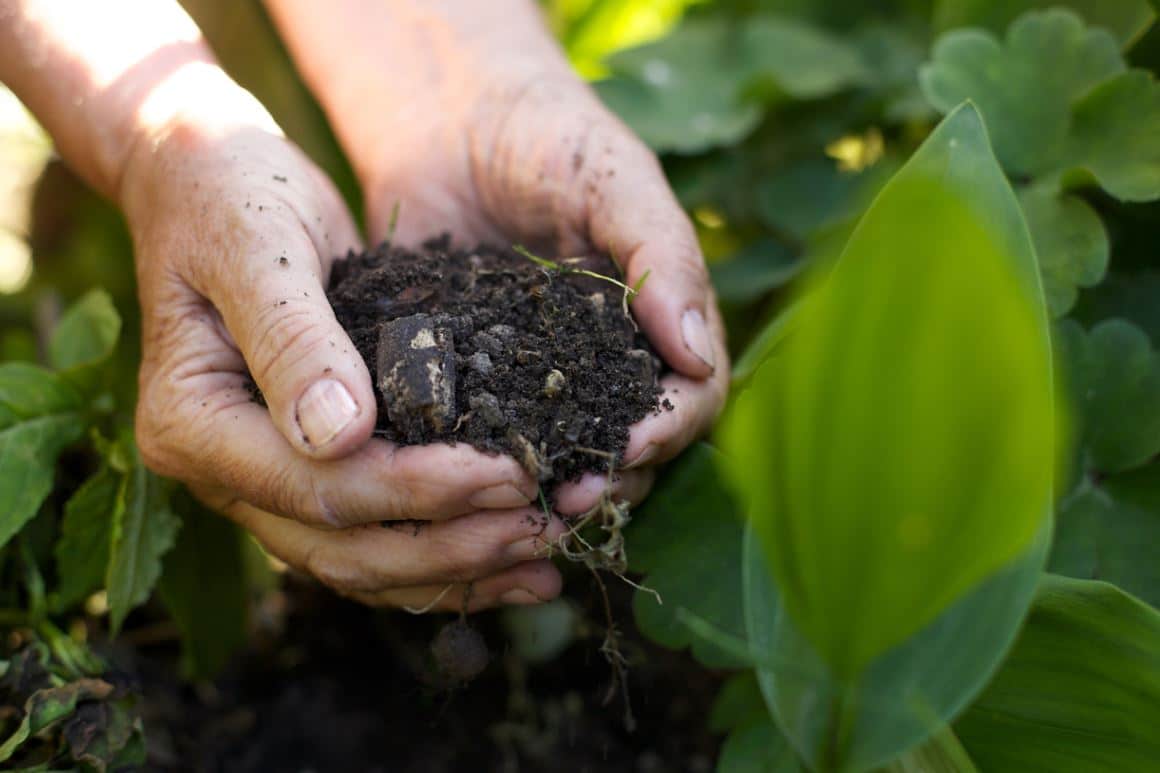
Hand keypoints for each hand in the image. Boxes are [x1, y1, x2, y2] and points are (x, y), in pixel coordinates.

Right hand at [120, 74, 573, 610]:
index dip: (417, 490)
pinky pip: (374, 534)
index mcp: (192, 423)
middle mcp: (220, 472)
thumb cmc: (231, 195)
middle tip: (545, 529)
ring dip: (457, 569)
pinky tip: (513, 557)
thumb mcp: (260, 247)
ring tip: (546, 560)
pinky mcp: (307, 469)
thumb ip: (293, 338)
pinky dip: (443, 553)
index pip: (315, 486)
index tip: (511, 474)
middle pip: (342, 546)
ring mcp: (261, 480)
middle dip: (451, 545)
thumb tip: (341, 435)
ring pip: (361, 561)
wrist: (210, 180)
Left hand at [314, 18, 730, 511]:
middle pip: (633, 445)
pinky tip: (460, 480)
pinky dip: (482, 463)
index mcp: (658, 323)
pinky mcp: (474, 381)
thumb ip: (663, 258)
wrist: (449, 119)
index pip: (691, 397)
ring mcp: (540, 378)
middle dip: (609, 478)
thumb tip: (697, 355)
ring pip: (564, 455)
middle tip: (567, 499)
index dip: (670, 430)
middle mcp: (606, 362)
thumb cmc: (550, 135)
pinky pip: (487, 434)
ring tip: (520, 507)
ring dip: (550, 488)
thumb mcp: (616, 181)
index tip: (629, 446)